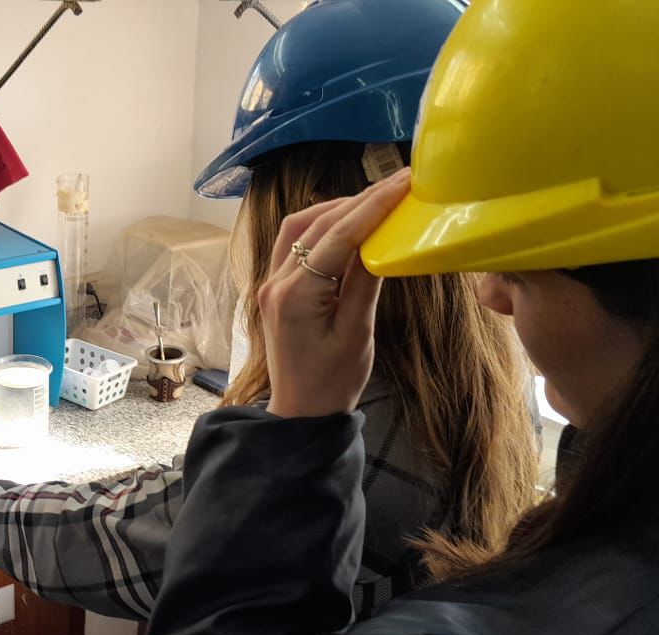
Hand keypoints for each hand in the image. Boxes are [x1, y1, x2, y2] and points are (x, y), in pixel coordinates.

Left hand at [261, 169, 410, 417]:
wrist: (302, 413)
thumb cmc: (333, 382)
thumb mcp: (358, 332)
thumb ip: (366, 280)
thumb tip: (381, 236)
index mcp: (295, 295)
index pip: (338, 235)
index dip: (373, 205)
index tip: (403, 183)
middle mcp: (275, 283)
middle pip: (316, 223)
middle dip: (358, 200)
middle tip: (397, 184)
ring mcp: (270, 283)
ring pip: (300, 227)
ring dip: (337, 208)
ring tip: (376, 199)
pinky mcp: (274, 288)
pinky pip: (294, 244)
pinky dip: (322, 227)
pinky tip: (349, 223)